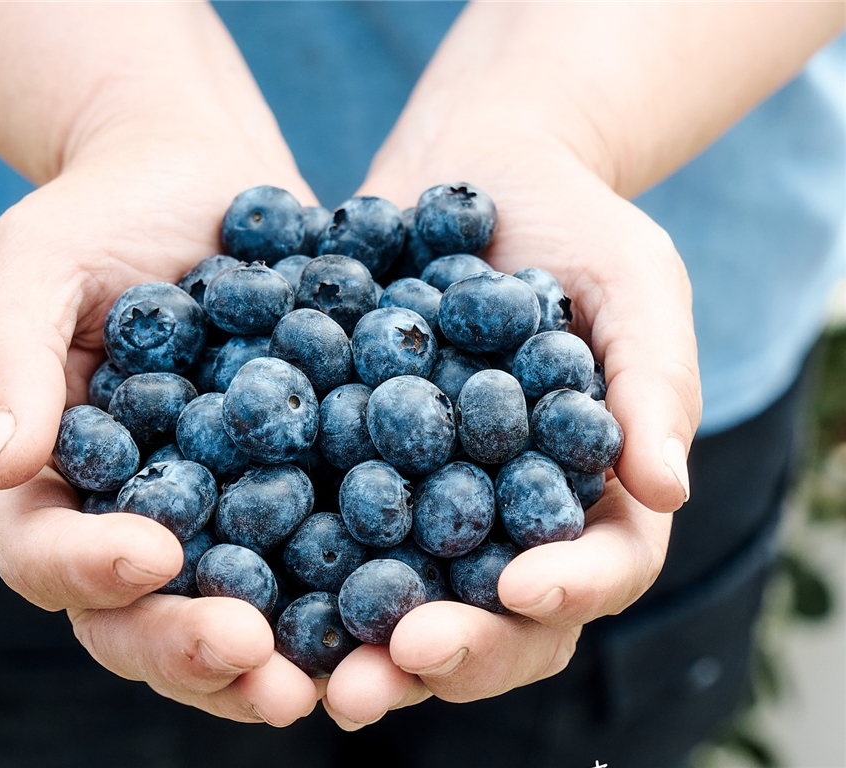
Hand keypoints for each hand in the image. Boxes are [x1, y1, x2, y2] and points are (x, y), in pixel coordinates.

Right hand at [0, 116, 319, 725]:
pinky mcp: (291, 487)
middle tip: (255, 667)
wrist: (199, 180)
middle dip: (191, 648)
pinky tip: (392, 611)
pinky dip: (344, 593)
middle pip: (140, 614)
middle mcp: (132, 514)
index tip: (154, 558)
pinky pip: (313, 553)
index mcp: (52, 479)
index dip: (89, 570)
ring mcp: (216, 511)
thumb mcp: (36, 264)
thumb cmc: (100, 215)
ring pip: (230, 610)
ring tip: (324, 683)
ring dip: (273, 657)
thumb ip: (6, 357)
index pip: (45, 553)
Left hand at [322, 137, 698, 725]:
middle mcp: (507, 516)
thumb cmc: (575, 221)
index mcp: (592, 492)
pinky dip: (293, 562)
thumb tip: (667, 490)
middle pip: (493, 614)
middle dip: (447, 650)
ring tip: (312, 677)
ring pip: (405, 594)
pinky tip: (245, 583)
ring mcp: (426, 498)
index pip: (599, 567)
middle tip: (388, 671)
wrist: (472, 169)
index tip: (517, 591)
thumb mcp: (633, 282)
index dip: (566, 591)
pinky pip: (327, 524)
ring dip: (360, 642)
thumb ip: (655, 379)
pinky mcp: (353, 464)